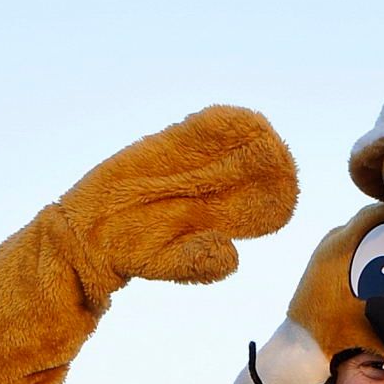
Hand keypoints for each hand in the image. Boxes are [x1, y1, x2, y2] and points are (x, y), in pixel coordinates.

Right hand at [58, 105, 297, 284]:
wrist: (95, 234)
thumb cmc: (136, 253)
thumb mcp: (170, 264)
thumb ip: (198, 261)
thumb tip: (232, 254)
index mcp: (220, 218)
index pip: (259, 203)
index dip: (276, 194)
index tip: (289, 186)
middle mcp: (210, 188)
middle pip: (249, 169)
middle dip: (266, 160)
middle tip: (281, 153)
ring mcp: (190, 165)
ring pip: (227, 146)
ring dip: (247, 135)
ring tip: (262, 128)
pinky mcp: (165, 146)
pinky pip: (194, 132)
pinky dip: (212, 124)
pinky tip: (230, 119)